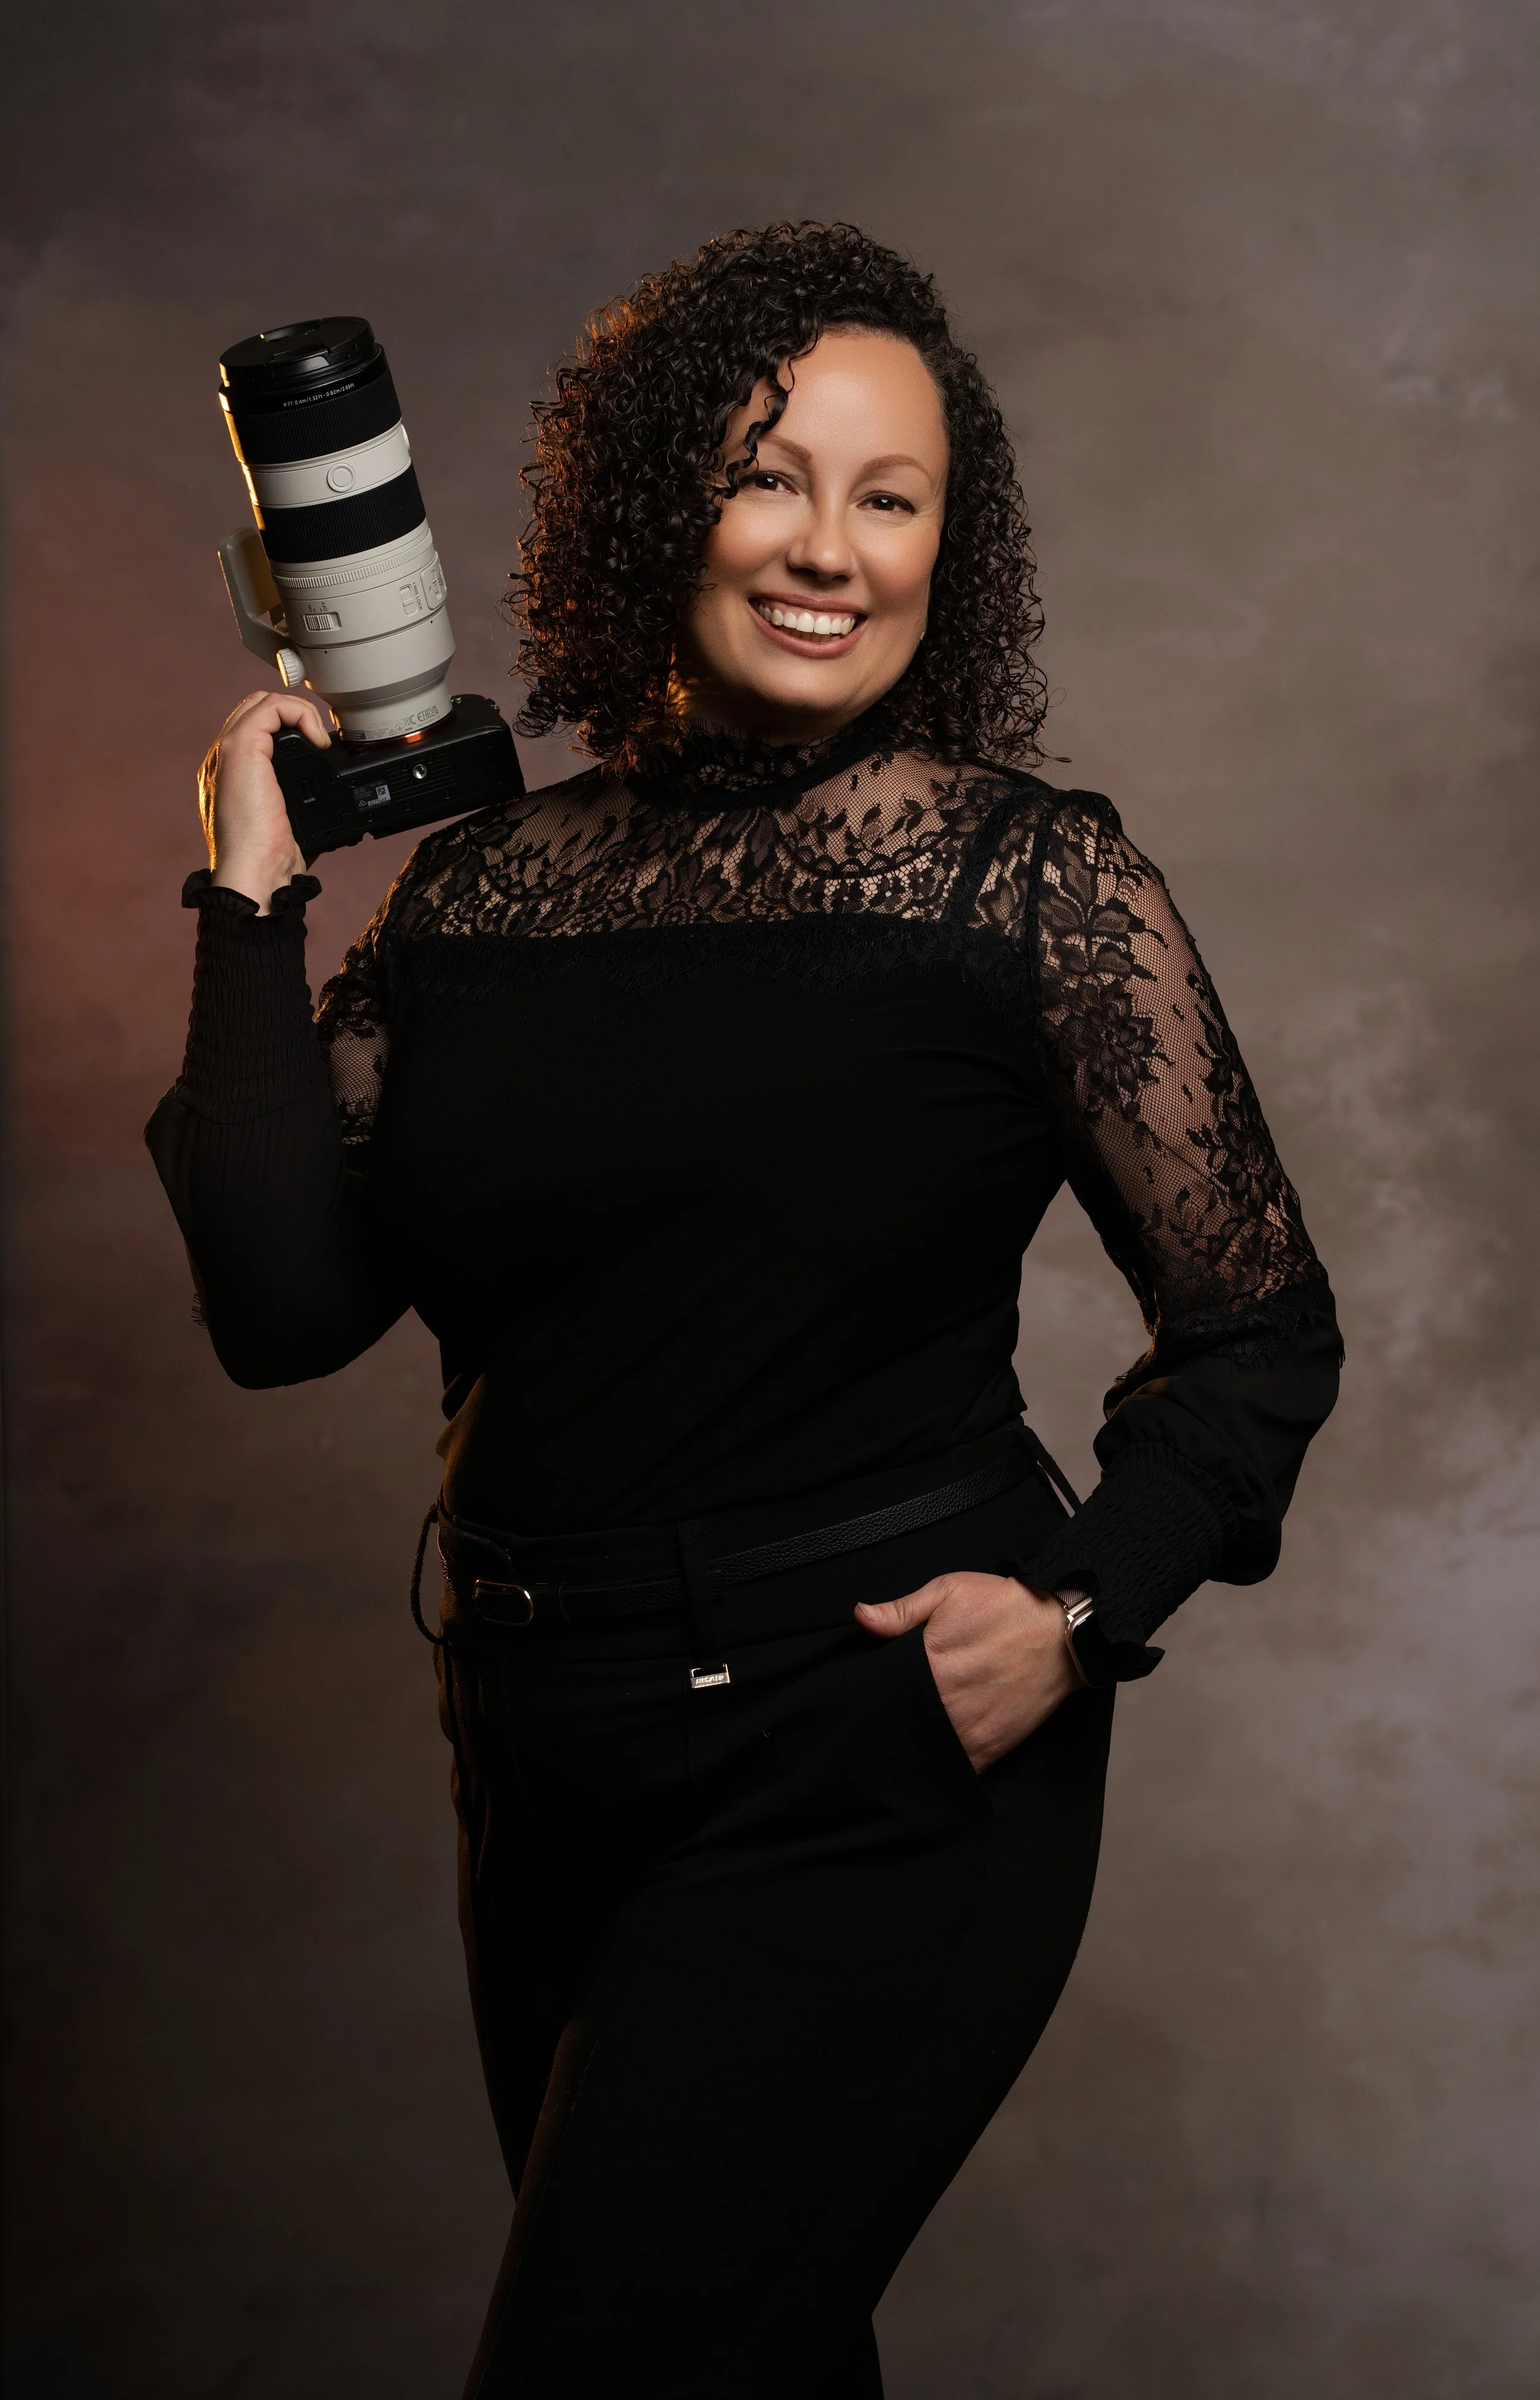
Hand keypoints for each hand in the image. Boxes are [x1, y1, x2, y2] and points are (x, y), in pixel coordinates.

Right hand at [198, 688, 332, 911]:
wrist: (254, 875)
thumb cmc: (271, 862)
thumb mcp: (290, 825)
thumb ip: (298, 805)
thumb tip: (331, 802)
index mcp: (231, 777)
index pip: (255, 731)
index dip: (289, 728)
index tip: (320, 749)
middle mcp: (222, 761)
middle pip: (254, 709)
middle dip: (293, 714)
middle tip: (321, 741)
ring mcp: (227, 753)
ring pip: (260, 702)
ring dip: (298, 711)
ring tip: (319, 740)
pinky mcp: (239, 750)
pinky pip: (269, 708)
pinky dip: (299, 714)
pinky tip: (317, 742)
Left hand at [855, 1572, 1081, 1771]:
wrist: (1064, 1633)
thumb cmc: (1007, 1607)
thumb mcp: (950, 1591)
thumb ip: (901, 1610)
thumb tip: (861, 1616)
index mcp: (929, 1663)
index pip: (883, 1691)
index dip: (872, 1694)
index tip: (866, 1695)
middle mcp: (946, 1702)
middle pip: (902, 1722)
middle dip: (893, 1718)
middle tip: (891, 1711)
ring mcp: (968, 1730)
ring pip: (925, 1749)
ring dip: (915, 1742)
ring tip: (913, 1730)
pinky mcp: (990, 1748)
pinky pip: (956, 1767)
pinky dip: (944, 1763)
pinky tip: (938, 1748)